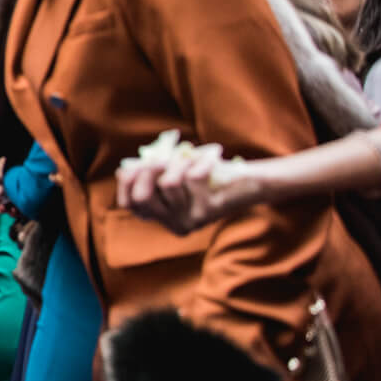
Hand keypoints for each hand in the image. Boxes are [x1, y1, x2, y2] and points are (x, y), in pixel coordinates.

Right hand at [116, 147, 243, 234]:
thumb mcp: (176, 174)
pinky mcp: (209, 210)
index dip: (128, 181)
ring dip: (178, 162)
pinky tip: (213, 156)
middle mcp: (176, 224)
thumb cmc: (212, 174)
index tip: (138, 164)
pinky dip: (201, 159)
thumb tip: (126, 170)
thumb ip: (151, 175)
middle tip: (163, 159)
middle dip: (147, 171)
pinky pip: (192, 177)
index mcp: (165, 218)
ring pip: (167, 184)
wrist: (254, 182)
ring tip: (191, 157)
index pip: (129, 204)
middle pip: (142, 197)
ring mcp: (192, 219)